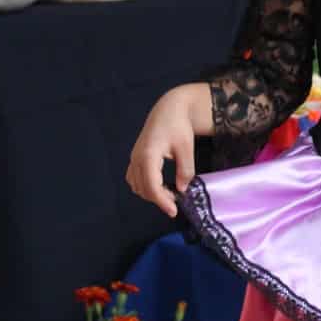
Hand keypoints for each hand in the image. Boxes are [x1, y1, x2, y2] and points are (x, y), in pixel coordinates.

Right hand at [126, 83, 211, 217]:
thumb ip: (185, 170)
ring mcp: (133, 158)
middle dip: (158, 199)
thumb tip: (182, 189)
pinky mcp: (135, 157)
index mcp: (148, 155)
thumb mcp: (186, 148)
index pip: (151, 186)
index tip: (173, 211)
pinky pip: (134, 178)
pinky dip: (145, 186)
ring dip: (151, 193)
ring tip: (170, 194)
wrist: (169, 109)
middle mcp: (136, 158)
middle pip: (143, 188)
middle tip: (176, 202)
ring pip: (136, 185)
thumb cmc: (179, 126)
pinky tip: (160, 186)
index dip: (162, 201)